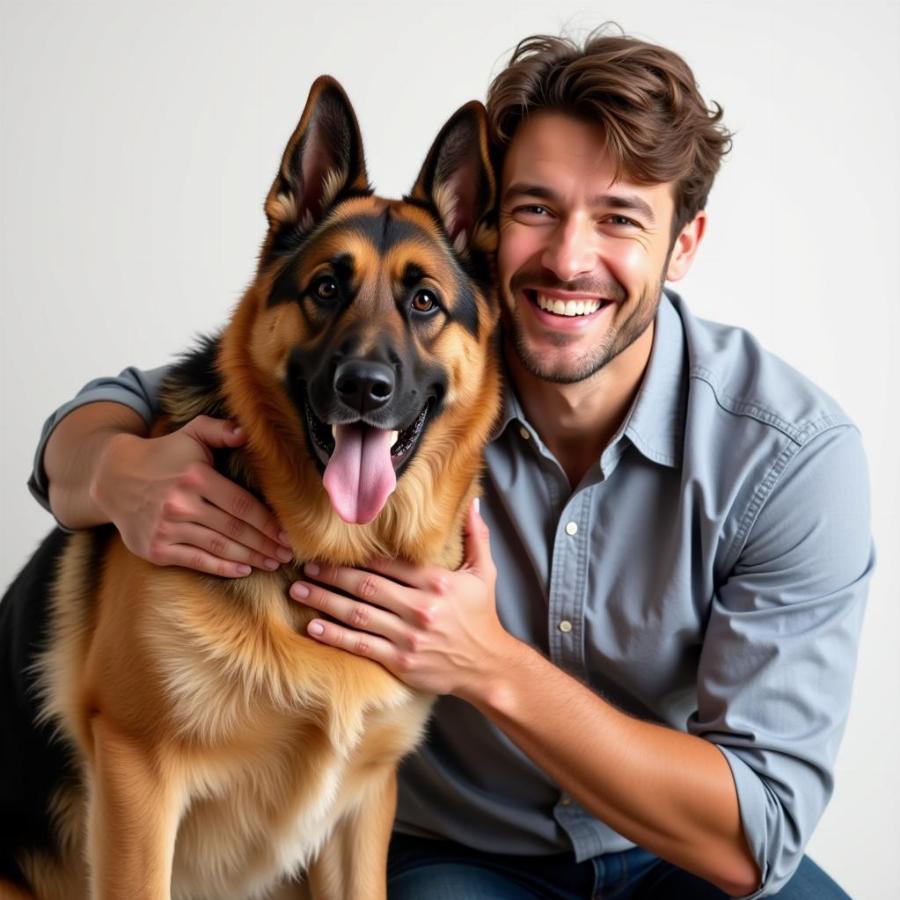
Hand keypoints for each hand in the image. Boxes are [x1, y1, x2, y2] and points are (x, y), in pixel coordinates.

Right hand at [91, 415, 292, 576]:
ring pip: (219, 547)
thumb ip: (220, 429)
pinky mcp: (155, 549)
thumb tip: (248, 431)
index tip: (288, 534)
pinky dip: (221, 568)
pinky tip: (243, 569)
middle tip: (288, 554)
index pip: (241, 505)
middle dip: (265, 544)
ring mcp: (166, 529)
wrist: (113, 478)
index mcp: (196, 477)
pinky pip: (196, 561)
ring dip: (250, 558)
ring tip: (272, 563)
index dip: (268, 523)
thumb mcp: (192, 433)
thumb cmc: (164, 455)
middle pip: (234, 529)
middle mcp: (181, 504)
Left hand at [290, 501, 519, 698]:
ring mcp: (409, 637)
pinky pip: (361, 645)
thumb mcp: (484, 572)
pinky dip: (335, 635)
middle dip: (333, 575)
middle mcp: (421, 608)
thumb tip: (472, 501)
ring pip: (358, 614)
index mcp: (438, 582)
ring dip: (324, 601)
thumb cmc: (482, 616)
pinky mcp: (401, 661)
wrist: (487, 665)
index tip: (335, 550)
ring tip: (299, 590)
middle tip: (306, 567)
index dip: (359, 557)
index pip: (390, 563)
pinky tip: (314, 626)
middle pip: (367, 586)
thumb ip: (475, 536)